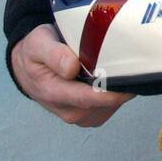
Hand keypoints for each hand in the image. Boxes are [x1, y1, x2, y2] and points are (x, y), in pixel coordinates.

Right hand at [10, 24, 135, 125]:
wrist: (28, 67)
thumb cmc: (36, 52)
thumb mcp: (38, 43)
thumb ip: (53, 54)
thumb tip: (71, 68)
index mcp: (55, 93)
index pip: (91, 98)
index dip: (114, 90)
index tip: (133, 76)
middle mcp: (69, 111)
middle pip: (106, 103)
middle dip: (120, 84)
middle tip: (129, 61)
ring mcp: (80, 117)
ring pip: (111, 106)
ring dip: (118, 88)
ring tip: (117, 66)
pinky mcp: (88, 117)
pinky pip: (109, 107)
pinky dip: (115, 93)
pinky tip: (111, 76)